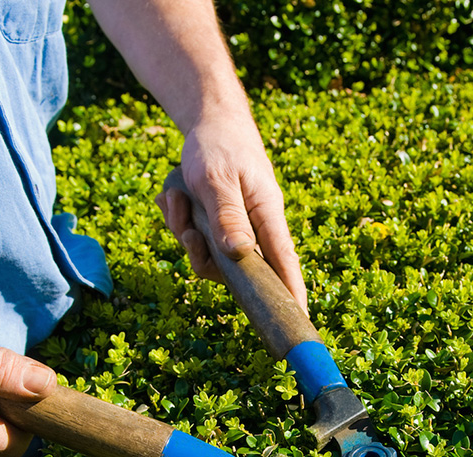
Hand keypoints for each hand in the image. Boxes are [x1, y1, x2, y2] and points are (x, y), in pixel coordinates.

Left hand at [156, 107, 307, 312]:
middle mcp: (255, 228)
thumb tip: (239, 255)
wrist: (210, 120)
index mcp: (267, 215)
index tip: (299, 319)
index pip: (285, 263)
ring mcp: (235, 229)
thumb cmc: (219, 145)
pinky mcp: (218, 226)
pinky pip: (195, 240)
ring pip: (209, 256)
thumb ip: (228, 216)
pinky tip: (173, 196)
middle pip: (235, 269)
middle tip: (188, 230)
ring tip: (176, 198)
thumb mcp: (217, 178)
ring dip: (184, 231)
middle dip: (202, 255)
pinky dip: (178, 220)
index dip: (292, 293)